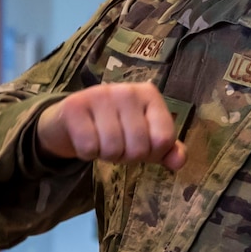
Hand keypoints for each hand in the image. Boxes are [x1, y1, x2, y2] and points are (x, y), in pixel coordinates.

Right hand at [37, 83, 185, 169]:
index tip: (140, 146)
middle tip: (117, 146)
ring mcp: (99, 95)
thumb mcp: (144, 137)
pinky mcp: (74, 106)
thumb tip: (179, 161)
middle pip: (138, 147)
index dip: (152, 153)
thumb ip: (166, 149)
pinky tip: (85, 140)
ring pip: (112, 149)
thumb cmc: (114, 127)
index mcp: (149, 95)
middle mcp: (126, 90)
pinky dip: (86, 154)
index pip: (164, 138)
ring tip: (101, 143)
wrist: (71, 120)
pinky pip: (88, 147)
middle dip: (126, 157)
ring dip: (106, 156)